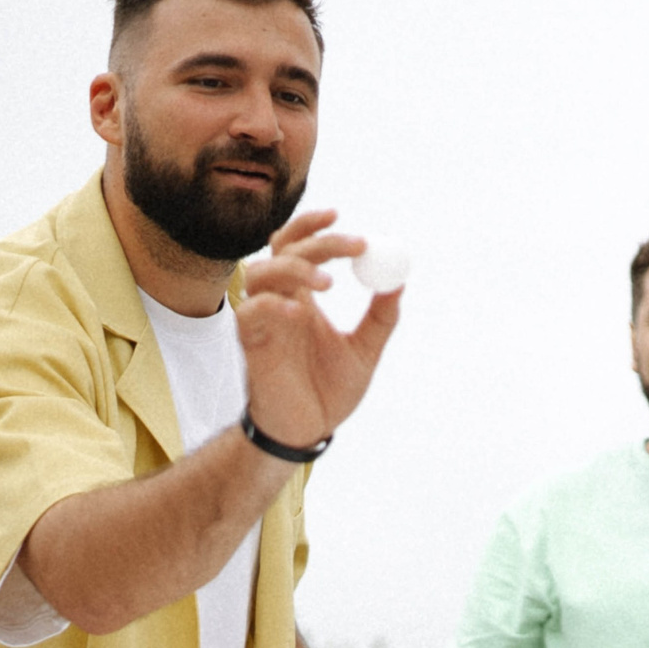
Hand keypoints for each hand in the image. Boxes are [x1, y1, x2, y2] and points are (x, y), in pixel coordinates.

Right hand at [238, 209, 401, 446]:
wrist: (308, 431)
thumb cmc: (329, 392)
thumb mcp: (365, 351)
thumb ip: (380, 318)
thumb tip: (398, 283)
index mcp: (303, 299)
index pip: (298, 246)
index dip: (313, 227)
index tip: (341, 216)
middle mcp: (279, 302)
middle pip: (284, 250)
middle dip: (319, 241)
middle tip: (355, 245)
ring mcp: (262, 321)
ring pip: (260, 272)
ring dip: (294, 268)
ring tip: (329, 283)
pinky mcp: (251, 344)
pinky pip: (250, 312)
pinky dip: (271, 304)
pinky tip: (299, 312)